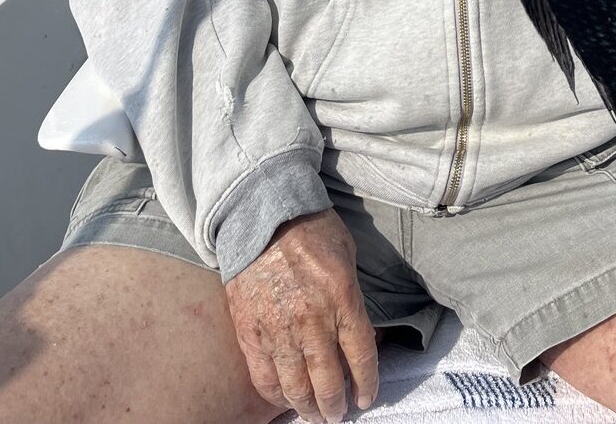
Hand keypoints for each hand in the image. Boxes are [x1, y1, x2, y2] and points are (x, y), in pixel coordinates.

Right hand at [225, 208, 377, 422]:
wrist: (262, 212)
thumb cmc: (310, 228)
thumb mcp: (346, 256)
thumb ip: (351, 297)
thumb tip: (357, 334)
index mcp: (342, 298)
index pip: (361, 355)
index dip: (366, 383)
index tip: (365, 397)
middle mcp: (312, 320)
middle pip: (328, 381)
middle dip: (335, 405)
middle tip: (337, 414)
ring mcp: (278, 329)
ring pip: (295, 387)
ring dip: (307, 408)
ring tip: (314, 415)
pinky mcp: (250, 331)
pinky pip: (264, 377)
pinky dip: (276, 396)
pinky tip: (285, 400)